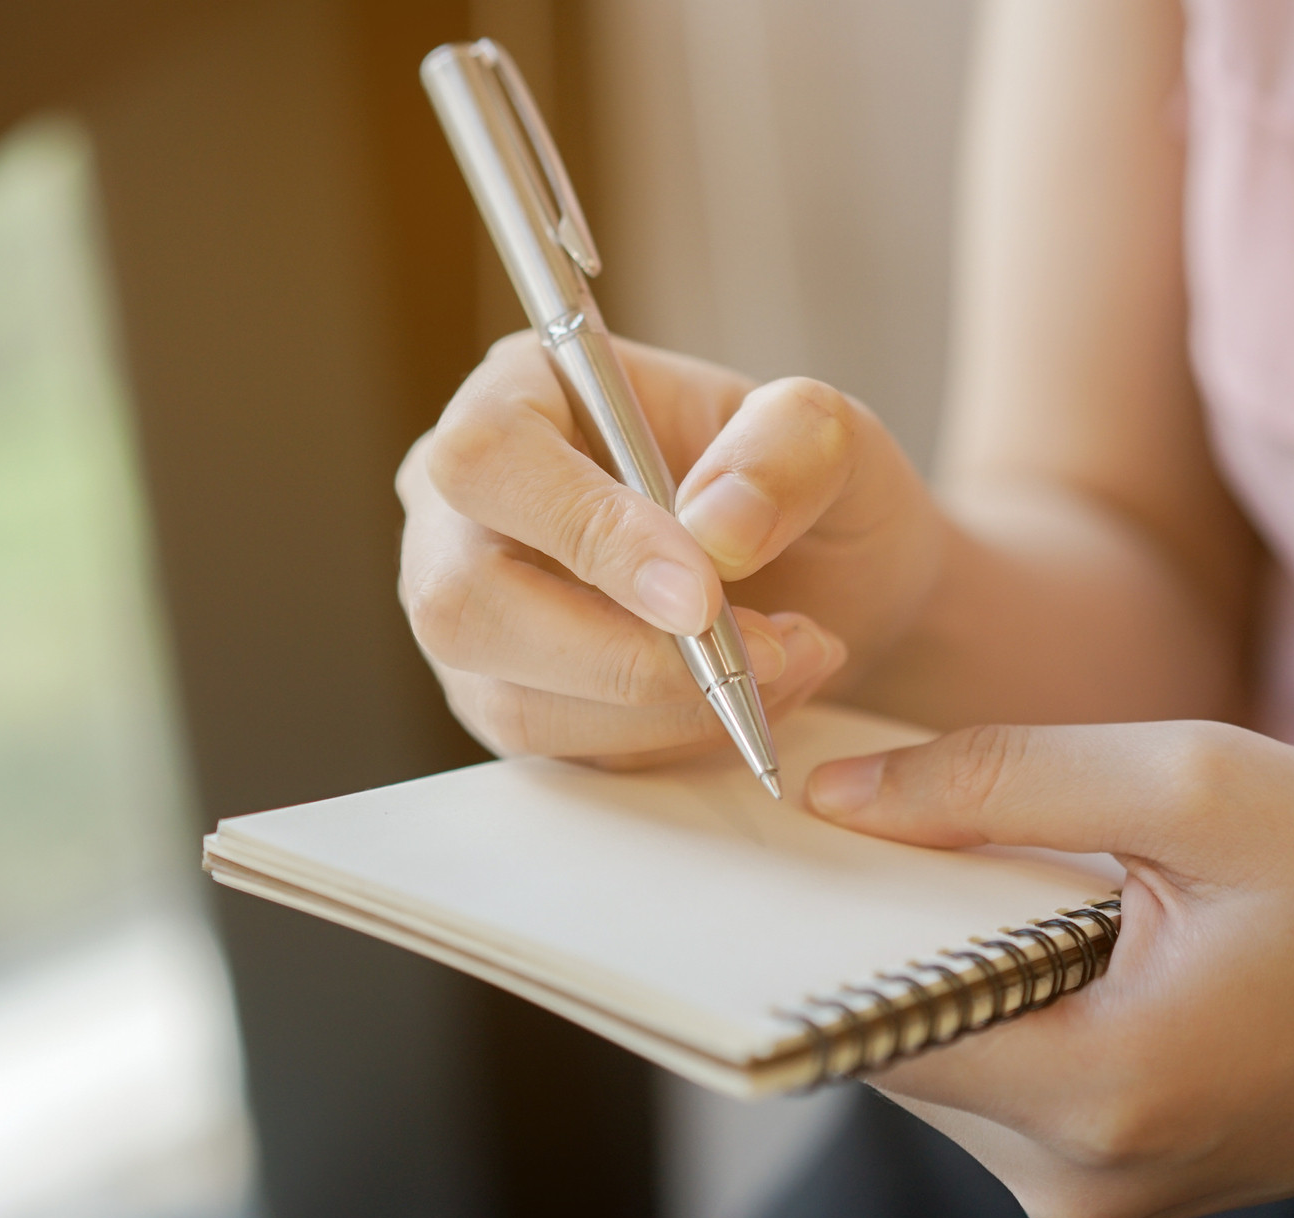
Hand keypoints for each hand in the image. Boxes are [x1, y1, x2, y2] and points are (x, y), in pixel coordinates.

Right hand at [396, 333, 942, 762]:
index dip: (584, 532)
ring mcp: (470, 610)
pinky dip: (669, 737)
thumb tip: (716, 528)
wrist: (828, 577)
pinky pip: (561, 749)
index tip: (700, 593)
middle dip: (625, 654)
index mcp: (520, 392)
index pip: (489, 459)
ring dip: (665, 706)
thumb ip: (788, 449)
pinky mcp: (504, 695)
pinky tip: (742, 694)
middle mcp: (463, 505)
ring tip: (783, 660)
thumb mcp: (829, 433)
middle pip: (466, 602)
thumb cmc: (800, 487)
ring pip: (512, 699)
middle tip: (760, 651)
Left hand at [804, 722, 1293, 1217]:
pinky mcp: (1115, 1188)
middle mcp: (1081, 1181)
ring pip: (945, 1063)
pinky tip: (1056, 924)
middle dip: (889, 929)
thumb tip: (835, 798)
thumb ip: (996, 786)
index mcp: (1105, 1092)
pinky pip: (1003, 1084)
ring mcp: (1097, 1201)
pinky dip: (1004, 999)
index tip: (798, 830)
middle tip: (907, 815)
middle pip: (896, 1042)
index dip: (817, 920)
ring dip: (952, 962)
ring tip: (1017, 867)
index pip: (866, 1022)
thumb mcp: (1198, 789)